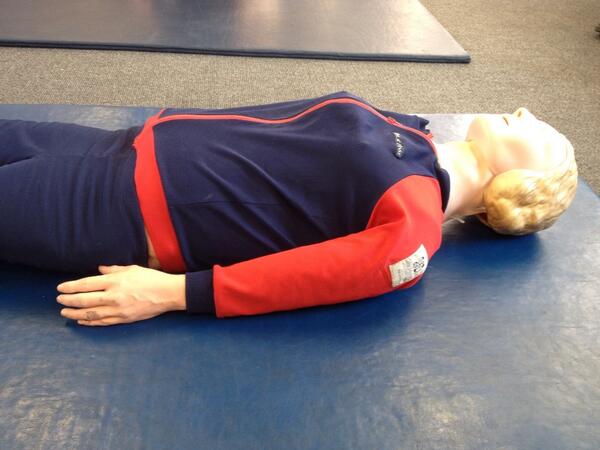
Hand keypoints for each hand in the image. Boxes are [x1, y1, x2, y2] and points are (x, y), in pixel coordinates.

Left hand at [56, 265, 185, 325]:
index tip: (60, 288)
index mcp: (115, 281)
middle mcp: (114, 296)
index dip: (71, 287)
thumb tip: (98, 270)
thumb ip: (113, 270)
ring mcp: (118, 310)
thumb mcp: (132, 269)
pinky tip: (81, 320)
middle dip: (69, 300)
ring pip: (90, 313)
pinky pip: (102, 322)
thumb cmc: (152, 278)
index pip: (86, 284)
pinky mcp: (123, 319)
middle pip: (85, 300)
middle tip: (59, 300)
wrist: (168, 294)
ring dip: (75, 313)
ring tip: (65, 312)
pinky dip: (89, 322)